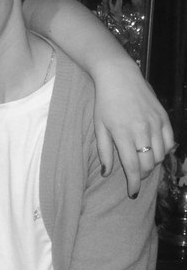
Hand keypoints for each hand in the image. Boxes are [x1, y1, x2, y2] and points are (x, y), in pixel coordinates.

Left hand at [93, 61, 173, 197]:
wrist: (119, 76)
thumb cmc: (105, 102)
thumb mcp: (99, 126)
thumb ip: (104, 151)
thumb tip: (106, 173)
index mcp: (123, 134)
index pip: (132, 167)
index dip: (134, 183)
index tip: (133, 193)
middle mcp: (142, 130)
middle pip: (148, 164)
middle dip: (141, 174)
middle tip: (134, 176)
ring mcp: (156, 123)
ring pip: (160, 155)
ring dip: (151, 163)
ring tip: (142, 163)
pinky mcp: (164, 117)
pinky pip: (169, 142)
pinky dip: (163, 151)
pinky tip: (154, 151)